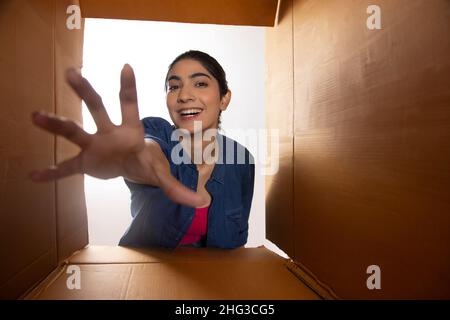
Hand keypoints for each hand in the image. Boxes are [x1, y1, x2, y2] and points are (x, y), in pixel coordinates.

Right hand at [30, 64, 208, 207]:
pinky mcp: (85, 163)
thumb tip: (205, 203)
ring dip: (57, 124)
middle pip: (97, 108)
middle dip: (85, 91)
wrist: (130, 167)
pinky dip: (52, 172)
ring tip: (35, 115)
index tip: (126, 66)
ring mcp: (95, 146)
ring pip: (75, 131)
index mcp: (132, 131)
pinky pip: (66, 168)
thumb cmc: (147, 163)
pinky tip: (34, 175)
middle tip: (70, 73)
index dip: (129, 87)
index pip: (131, 104)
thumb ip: (179, 189)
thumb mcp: (162, 175)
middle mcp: (110, 133)